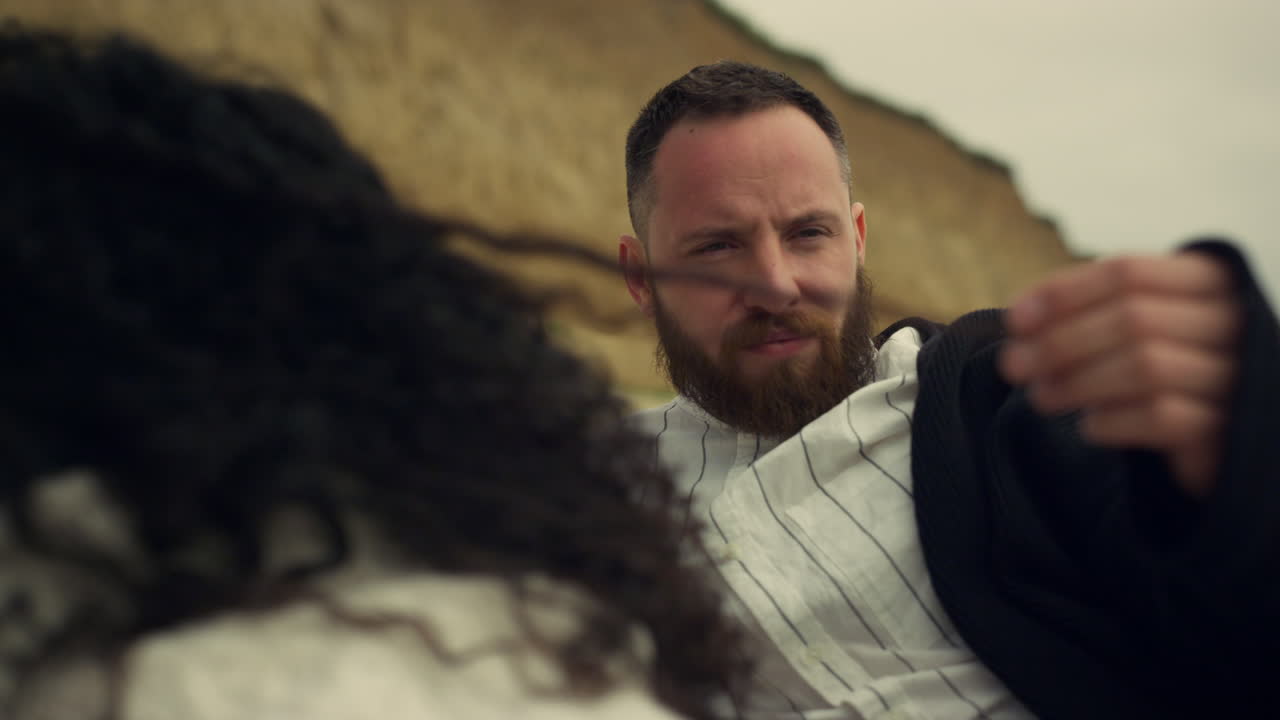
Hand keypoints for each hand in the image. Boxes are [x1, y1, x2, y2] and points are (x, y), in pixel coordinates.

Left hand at [998, 253, 1241, 497]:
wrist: (1219, 436)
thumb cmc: (1164, 370)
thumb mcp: (1133, 326)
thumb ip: (1085, 311)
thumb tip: (1020, 316)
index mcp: (1206, 281)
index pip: (1127, 271)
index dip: (1063, 293)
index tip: (1015, 321)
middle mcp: (1232, 321)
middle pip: (1133, 317)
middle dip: (1060, 342)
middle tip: (1013, 366)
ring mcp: (1237, 375)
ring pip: (1147, 366)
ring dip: (1077, 382)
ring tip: (1042, 397)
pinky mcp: (1226, 429)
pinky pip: (1162, 417)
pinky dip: (1112, 421)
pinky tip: (1090, 427)